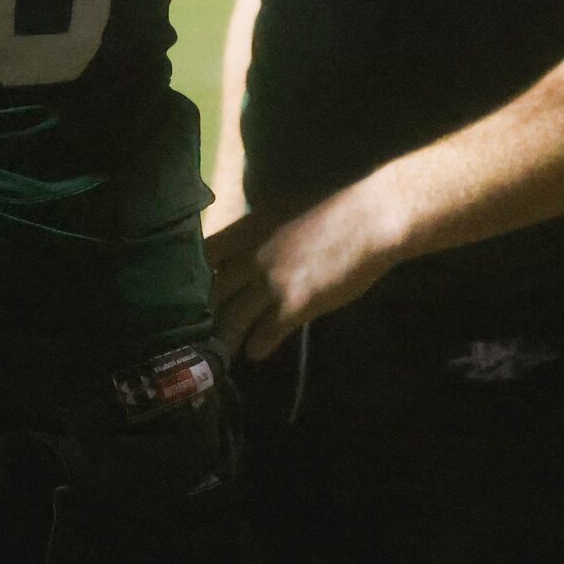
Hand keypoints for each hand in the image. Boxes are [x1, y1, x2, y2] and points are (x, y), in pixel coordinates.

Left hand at [205, 187, 411, 361]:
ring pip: (233, 318)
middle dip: (202, 314)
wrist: (372, 218)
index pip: (204, 256)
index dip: (194, 275)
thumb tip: (246, 251)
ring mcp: (273, 281)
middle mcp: (253, 256)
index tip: (192, 290)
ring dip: (225, 339)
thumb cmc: (334, 209)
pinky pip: (266, 333)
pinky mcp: (296, 304)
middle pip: (213, 291)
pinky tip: (255, 353)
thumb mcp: (284, 211)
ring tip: (219, 354)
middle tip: (198, 332)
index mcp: (248, 229)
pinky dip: (258, 346)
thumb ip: (260, 234)